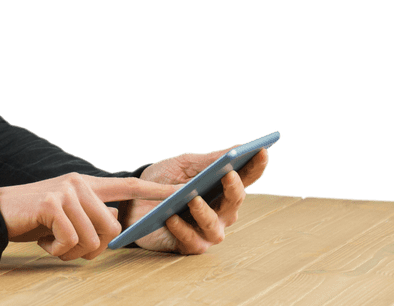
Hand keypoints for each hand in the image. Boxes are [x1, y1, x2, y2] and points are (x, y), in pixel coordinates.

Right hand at [0, 173, 180, 261]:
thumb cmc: (34, 219)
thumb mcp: (67, 214)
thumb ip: (92, 214)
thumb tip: (116, 223)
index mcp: (88, 184)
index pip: (129, 186)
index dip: (156, 192)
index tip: (183, 191)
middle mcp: (80, 182)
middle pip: (112, 228)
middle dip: (94, 249)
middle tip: (68, 248)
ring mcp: (66, 191)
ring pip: (92, 238)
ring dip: (72, 252)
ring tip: (53, 243)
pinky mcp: (51, 203)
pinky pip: (71, 241)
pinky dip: (57, 251)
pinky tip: (44, 241)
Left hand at [119, 146, 268, 254]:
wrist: (133, 199)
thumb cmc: (162, 180)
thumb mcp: (183, 164)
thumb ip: (209, 159)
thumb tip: (237, 148)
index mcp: (222, 188)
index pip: (246, 178)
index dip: (256, 165)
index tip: (261, 151)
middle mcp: (221, 211)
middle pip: (235, 202)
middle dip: (234, 189)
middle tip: (227, 174)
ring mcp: (206, 231)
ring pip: (215, 227)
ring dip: (204, 213)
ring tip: (192, 199)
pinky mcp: (189, 245)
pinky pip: (191, 241)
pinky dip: (181, 229)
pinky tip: (170, 218)